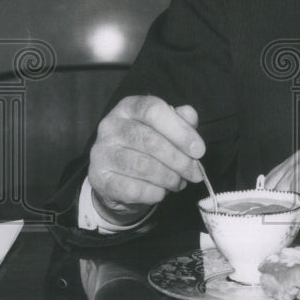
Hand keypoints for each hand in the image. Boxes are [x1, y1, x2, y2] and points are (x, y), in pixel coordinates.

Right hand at [88, 96, 204, 224]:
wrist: (119, 178)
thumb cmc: (147, 147)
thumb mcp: (165, 129)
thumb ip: (180, 120)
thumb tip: (190, 117)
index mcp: (128, 107)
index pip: (153, 110)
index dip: (180, 130)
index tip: (199, 150)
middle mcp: (110, 126)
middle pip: (149, 140)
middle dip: (179, 160)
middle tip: (195, 173)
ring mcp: (101, 153)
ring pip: (142, 166)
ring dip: (169, 178)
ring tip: (180, 182)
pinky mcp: (99, 179)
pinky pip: (133, 189)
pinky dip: (154, 192)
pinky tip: (162, 192)